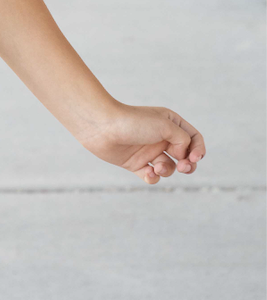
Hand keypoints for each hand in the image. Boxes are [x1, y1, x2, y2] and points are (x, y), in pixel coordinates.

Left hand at [78, 103, 204, 184]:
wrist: (102, 127)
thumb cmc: (134, 122)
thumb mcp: (166, 126)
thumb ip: (183, 141)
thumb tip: (183, 157)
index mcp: (170, 123)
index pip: (193, 138)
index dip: (198, 150)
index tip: (194, 158)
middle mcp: (161, 137)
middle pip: (184, 156)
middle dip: (188, 165)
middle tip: (183, 168)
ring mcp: (148, 151)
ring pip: (168, 168)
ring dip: (167, 170)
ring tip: (157, 166)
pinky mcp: (135, 163)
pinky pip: (151, 176)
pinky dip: (152, 178)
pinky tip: (148, 173)